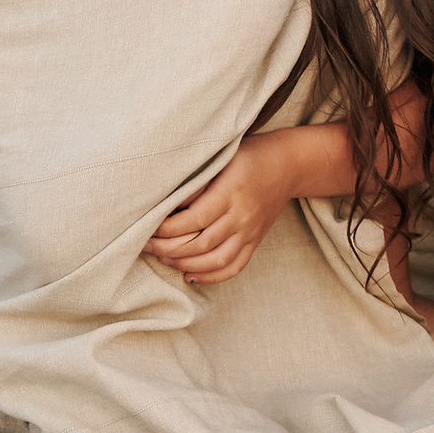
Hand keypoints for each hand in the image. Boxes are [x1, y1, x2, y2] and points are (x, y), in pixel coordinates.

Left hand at [144, 129, 312, 285]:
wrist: (288, 165)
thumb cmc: (248, 156)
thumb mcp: (221, 158)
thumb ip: (196, 181)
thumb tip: (163, 203)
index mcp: (231, 192)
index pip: (193, 220)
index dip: (166, 229)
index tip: (146, 227)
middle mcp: (242, 216)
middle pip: (201, 243)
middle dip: (168, 249)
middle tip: (145, 246)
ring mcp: (250, 231)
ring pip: (216, 260)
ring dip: (185, 264)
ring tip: (163, 259)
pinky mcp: (255, 241)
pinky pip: (235, 266)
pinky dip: (212, 276)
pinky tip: (190, 274)